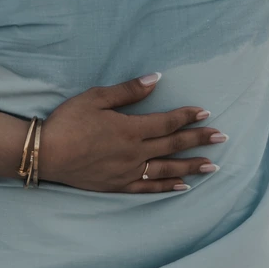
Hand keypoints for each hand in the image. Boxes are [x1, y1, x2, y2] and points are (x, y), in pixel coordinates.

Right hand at [34, 73, 223, 193]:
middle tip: (222, 138)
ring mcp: (128, 172)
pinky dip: (167, 187)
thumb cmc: (68, 121)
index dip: (188, 117)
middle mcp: (135, 153)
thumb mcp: (95, 97)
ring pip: (167, 169)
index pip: (167, 122)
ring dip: (191, 166)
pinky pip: (148, 189)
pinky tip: (183, 187)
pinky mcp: (118, 185)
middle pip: (173, 145)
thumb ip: (128, 90)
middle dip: (199, 140)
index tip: (206, 113)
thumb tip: (156, 79)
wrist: (46, 153)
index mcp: (130, 129)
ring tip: (212, 166)